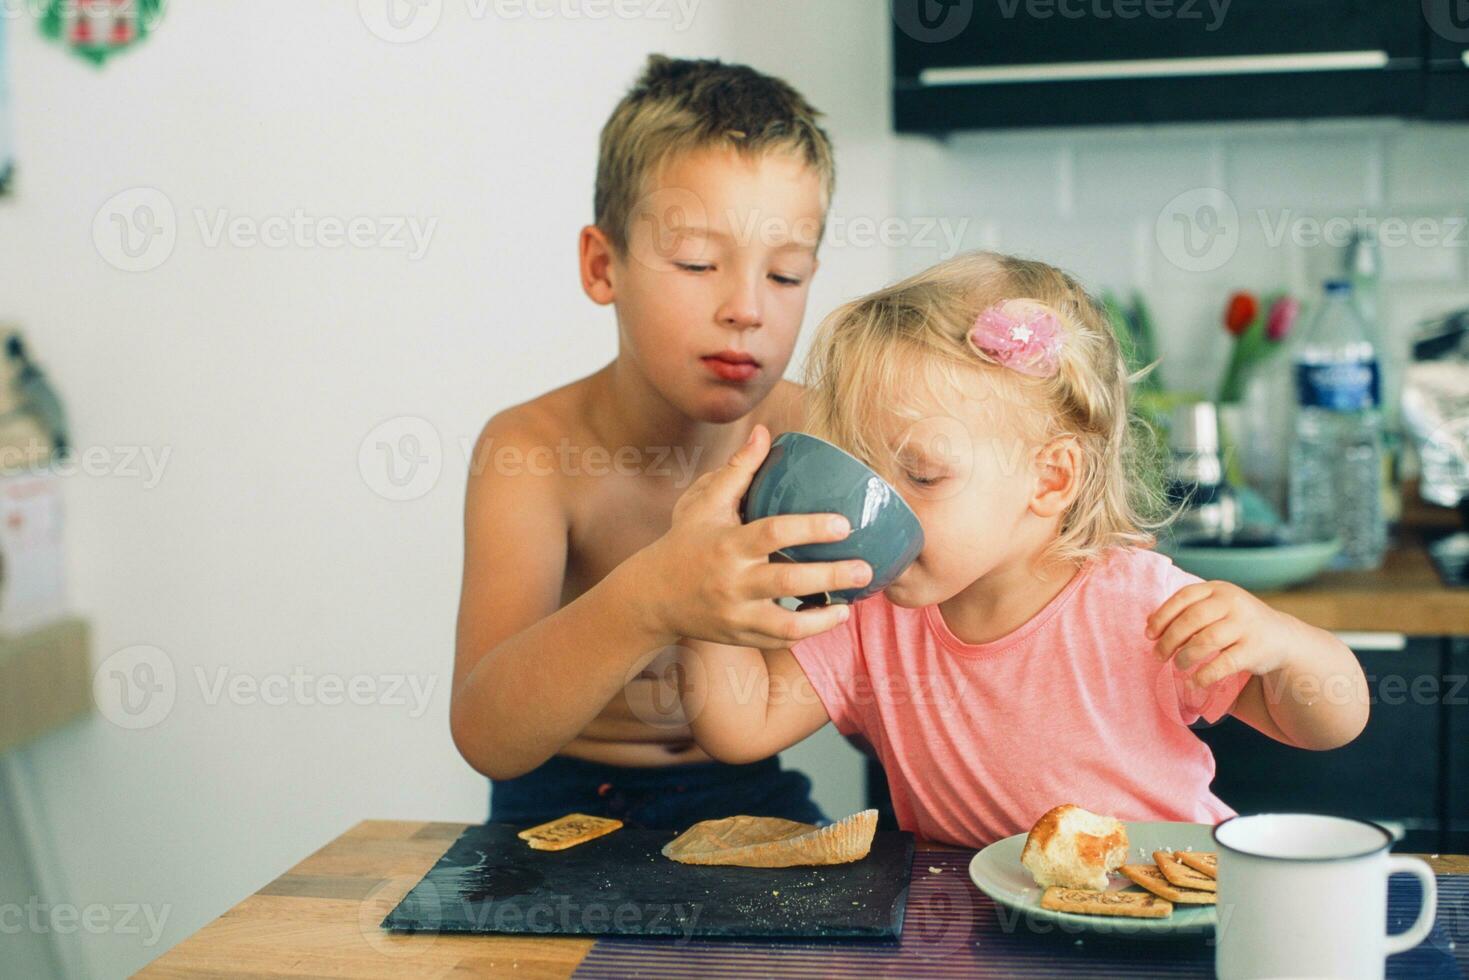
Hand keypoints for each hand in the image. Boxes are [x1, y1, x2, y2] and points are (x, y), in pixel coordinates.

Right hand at [635, 425, 871, 648]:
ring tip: (852, 604)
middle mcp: (732, 582)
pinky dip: (807, 631)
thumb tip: (764, 432)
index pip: (772, 534)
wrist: (653, 597)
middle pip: (788, 582)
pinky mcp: (740, 636)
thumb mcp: (705, 504)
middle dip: (831, 577)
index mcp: (727, 544)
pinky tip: (830, 616)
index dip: (810, 528)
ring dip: (825, 617)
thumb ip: (738, 469)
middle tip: (865, 569)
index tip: (844, 524)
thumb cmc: (686, 542)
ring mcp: (736, 614)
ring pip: (787, 624)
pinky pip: (779, 640)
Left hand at [1146, 580, 1298, 687]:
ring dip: (1185, 656)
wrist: (1281, 636)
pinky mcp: (1254, 649)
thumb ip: (1186, 610)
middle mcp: (1233, 603)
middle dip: (1169, 640)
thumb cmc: (1236, 622)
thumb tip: (1149, 623)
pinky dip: (1204, 675)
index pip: (1183, 597)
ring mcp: (1245, 625)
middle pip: (1191, 620)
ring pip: (1205, 641)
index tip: (1149, 634)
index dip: (1162, 616)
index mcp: (1218, 589)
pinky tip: (1194, 682)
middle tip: (1158, 655)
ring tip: (1177, 665)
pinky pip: (1223, 664)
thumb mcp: (1215, 607)